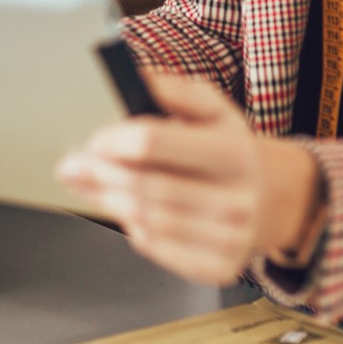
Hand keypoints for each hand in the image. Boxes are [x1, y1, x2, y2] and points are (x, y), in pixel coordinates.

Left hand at [58, 73, 324, 285]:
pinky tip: (125, 210)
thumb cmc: (228, 148)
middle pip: (142, 186)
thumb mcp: (212, 107)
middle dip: (97, 173)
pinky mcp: (218, 267)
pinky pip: (155, 247)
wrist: (270, 199)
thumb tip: (134, 75)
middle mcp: (235, 198)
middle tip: (71, 165)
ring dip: (105, 199)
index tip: (91, 139)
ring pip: (143, 220)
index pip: (152, 141)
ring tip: (88, 184)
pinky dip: (131, 227)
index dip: (111, 139)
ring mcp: (228, 238)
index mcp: (232, 151)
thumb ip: (172, 89)